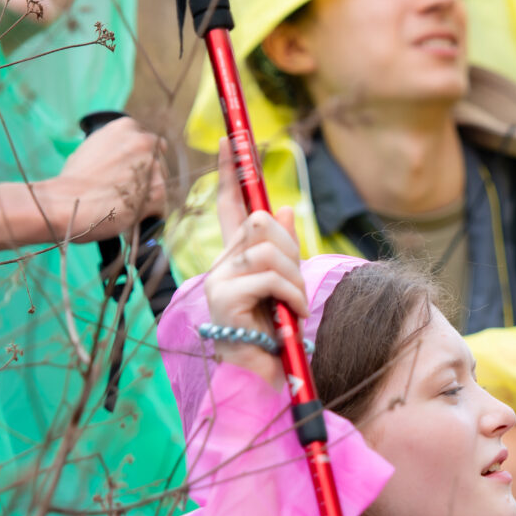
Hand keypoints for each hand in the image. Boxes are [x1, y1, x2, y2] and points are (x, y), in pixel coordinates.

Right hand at [43, 116, 166, 240]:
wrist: (68, 203)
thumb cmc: (73, 180)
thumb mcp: (91, 148)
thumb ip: (114, 148)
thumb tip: (122, 158)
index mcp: (126, 127)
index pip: (147, 140)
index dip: (141, 158)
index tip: (134, 169)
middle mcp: (143, 142)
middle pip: (157, 160)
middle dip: (146, 175)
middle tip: (128, 189)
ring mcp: (152, 167)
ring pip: (159, 182)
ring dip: (147, 194)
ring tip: (123, 204)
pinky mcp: (157, 192)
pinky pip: (160, 205)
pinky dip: (148, 214)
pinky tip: (131, 216)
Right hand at [203, 146, 303, 382]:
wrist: (269, 376)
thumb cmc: (278, 333)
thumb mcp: (288, 284)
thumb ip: (286, 248)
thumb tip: (289, 208)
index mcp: (236, 258)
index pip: (230, 205)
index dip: (230, 172)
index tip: (232, 139)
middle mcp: (221, 264)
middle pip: (260, 223)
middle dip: (290, 248)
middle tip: (296, 284)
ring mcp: (218, 281)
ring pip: (266, 250)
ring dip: (294, 278)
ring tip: (296, 306)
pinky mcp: (223, 299)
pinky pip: (268, 277)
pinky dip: (291, 294)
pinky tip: (293, 314)